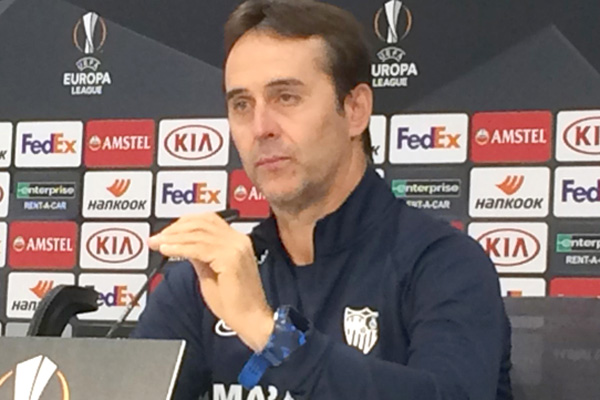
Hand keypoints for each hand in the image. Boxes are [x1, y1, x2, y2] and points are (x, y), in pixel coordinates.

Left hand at [148, 212, 273, 350]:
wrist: (251, 320)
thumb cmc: (235, 304)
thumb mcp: (210, 275)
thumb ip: (199, 257)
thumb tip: (183, 245)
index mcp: (237, 242)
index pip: (208, 220)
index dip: (184, 223)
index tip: (166, 234)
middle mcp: (238, 240)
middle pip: (202, 222)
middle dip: (175, 228)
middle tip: (157, 238)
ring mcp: (236, 247)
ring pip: (198, 233)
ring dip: (174, 237)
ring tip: (157, 243)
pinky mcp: (230, 258)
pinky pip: (198, 248)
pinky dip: (180, 247)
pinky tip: (167, 250)